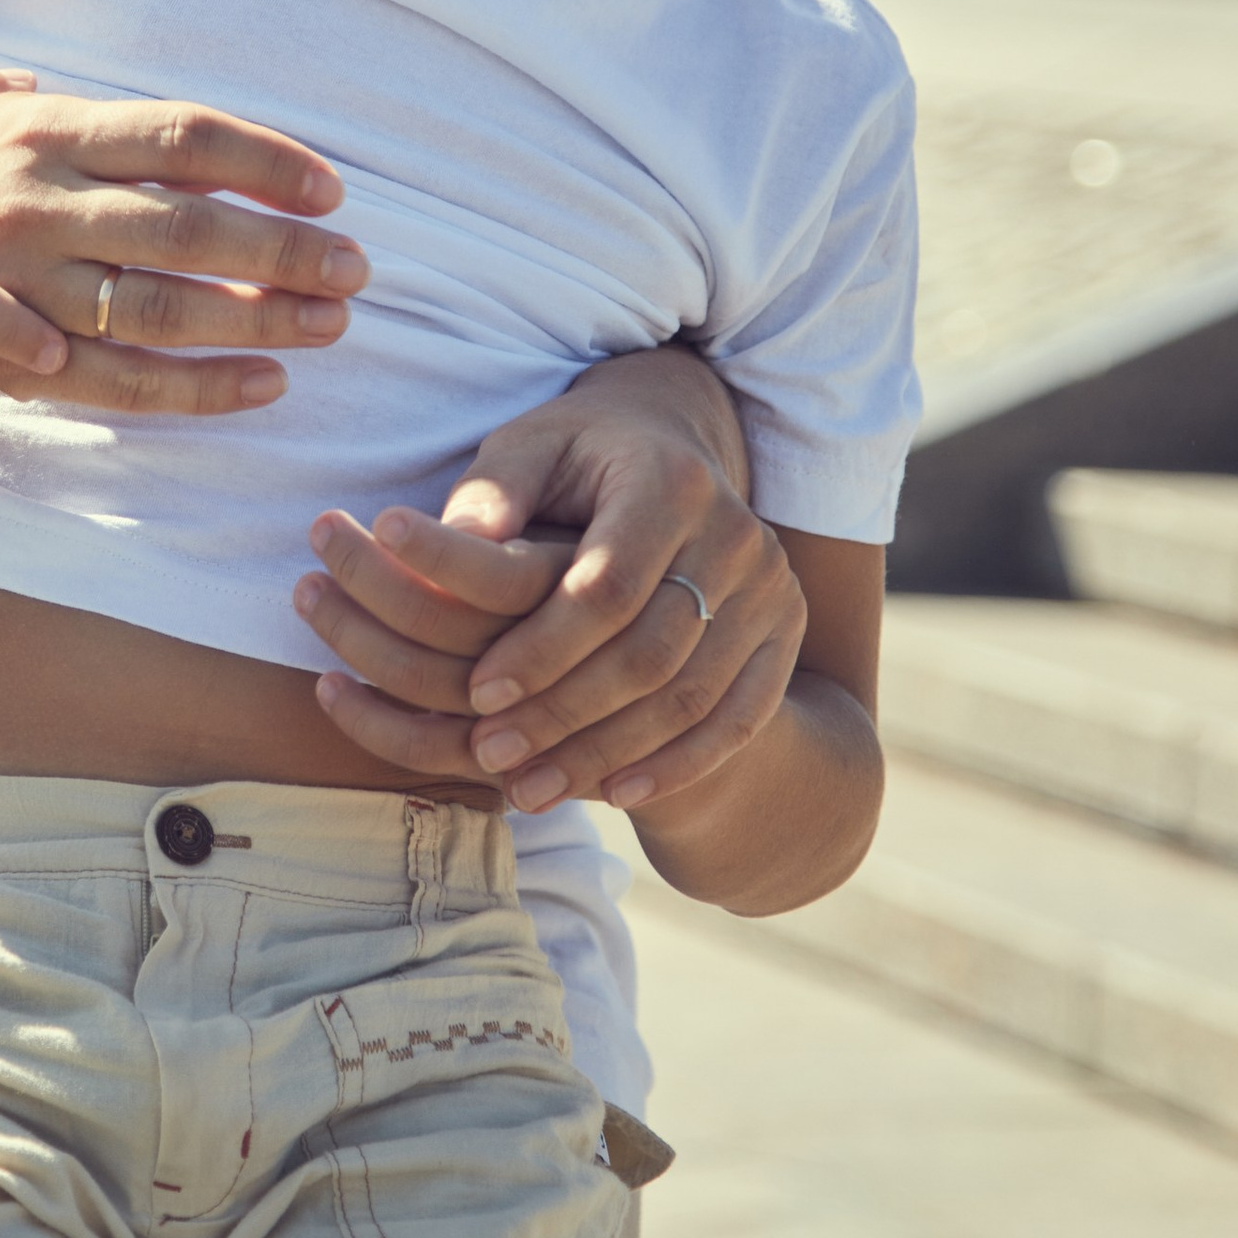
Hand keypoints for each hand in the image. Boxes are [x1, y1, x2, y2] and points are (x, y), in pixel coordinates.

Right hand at [0, 91, 365, 418]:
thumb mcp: (17, 111)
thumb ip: (122, 130)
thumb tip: (234, 150)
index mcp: (49, 129)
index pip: (182, 136)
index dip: (266, 162)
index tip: (333, 190)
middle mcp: (36, 204)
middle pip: (184, 229)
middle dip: (281, 251)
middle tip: (356, 269)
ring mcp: (19, 285)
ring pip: (159, 311)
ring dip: (257, 321)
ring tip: (330, 323)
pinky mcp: (5, 355)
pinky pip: (118, 383)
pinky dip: (199, 389)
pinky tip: (266, 384)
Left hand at [294, 347, 805, 811]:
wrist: (673, 445)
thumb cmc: (577, 454)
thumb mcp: (527, 447)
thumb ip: (492, 491)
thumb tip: (454, 539)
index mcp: (670, 481)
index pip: (607, 587)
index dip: (541, 649)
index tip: (478, 695)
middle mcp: (736, 534)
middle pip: (651, 653)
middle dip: (565, 715)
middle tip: (490, 757)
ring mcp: (770, 587)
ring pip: (692, 697)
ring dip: (609, 754)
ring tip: (532, 789)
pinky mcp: (783, 631)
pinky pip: (738, 716)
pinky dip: (679, 764)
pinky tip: (615, 793)